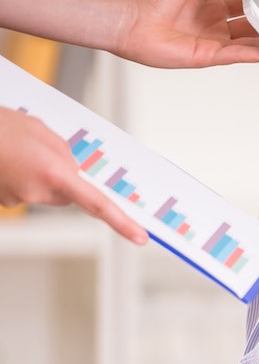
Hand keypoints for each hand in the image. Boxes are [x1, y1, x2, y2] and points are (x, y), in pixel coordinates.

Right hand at [0, 107, 146, 243]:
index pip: (97, 204)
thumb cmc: (1, 126)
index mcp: (55, 173)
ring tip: (21, 152)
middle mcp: (38, 192)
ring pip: (47, 193)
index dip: (121, 222)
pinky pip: (25, 192)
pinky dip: (23, 178)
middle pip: (70, 195)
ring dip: (42, 176)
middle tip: (44, 153)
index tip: (140, 237)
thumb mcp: (43, 132)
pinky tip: (10, 160)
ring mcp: (19, 199)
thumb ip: (66, 154)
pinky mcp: (4, 201)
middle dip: (66, 178)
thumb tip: (76, 171)